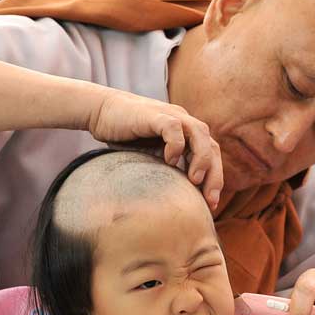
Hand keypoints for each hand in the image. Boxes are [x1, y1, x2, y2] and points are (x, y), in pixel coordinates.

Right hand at [86, 88, 223, 209]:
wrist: (99, 110)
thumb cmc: (126, 137)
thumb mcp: (152, 156)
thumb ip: (168, 170)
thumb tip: (178, 202)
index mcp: (188, 134)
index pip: (212, 156)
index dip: (215, 179)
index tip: (211, 204)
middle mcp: (185, 123)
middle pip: (212, 148)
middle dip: (214, 175)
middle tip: (209, 199)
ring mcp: (171, 115)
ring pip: (200, 134)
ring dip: (201, 159)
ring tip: (194, 180)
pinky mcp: (154, 114)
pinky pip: (173, 127)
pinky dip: (175, 145)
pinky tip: (169, 161)